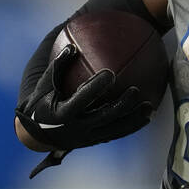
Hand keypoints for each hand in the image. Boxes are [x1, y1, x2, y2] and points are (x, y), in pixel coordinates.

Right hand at [15, 44, 153, 153]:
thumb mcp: (44, 85)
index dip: (95, 87)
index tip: (110, 73)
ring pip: (115, 130)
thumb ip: (58, 66)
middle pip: (104, 117)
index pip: (81, 99)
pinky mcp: (95, 141)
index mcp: (62, 114)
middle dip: (121, 105)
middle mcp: (76, 128)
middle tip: (135, 89)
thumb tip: (73, 46)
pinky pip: (117, 134)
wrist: (38, 135)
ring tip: (150, 105)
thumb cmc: (43, 102)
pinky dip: (132, 126)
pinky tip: (147, 115)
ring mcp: (87, 138)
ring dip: (134, 119)